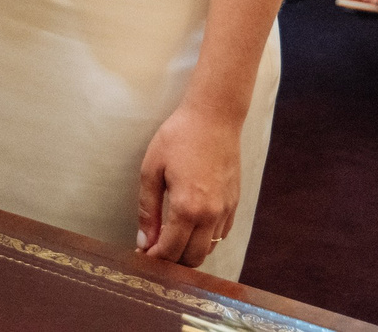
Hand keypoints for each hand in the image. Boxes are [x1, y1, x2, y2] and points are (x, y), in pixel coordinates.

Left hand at [136, 102, 242, 269]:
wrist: (214, 117)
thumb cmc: (179, 137)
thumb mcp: (151, 169)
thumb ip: (147, 210)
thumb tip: (143, 241)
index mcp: (188, 208)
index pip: (171, 250)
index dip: (154, 258)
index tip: (142, 255)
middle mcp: (211, 215)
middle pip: (193, 259)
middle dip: (172, 261)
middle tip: (155, 250)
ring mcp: (226, 210)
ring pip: (209, 249)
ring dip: (189, 251)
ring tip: (170, 239)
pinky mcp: (234, 203)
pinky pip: (221, 234)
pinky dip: (205, 239)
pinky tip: (190, 227)